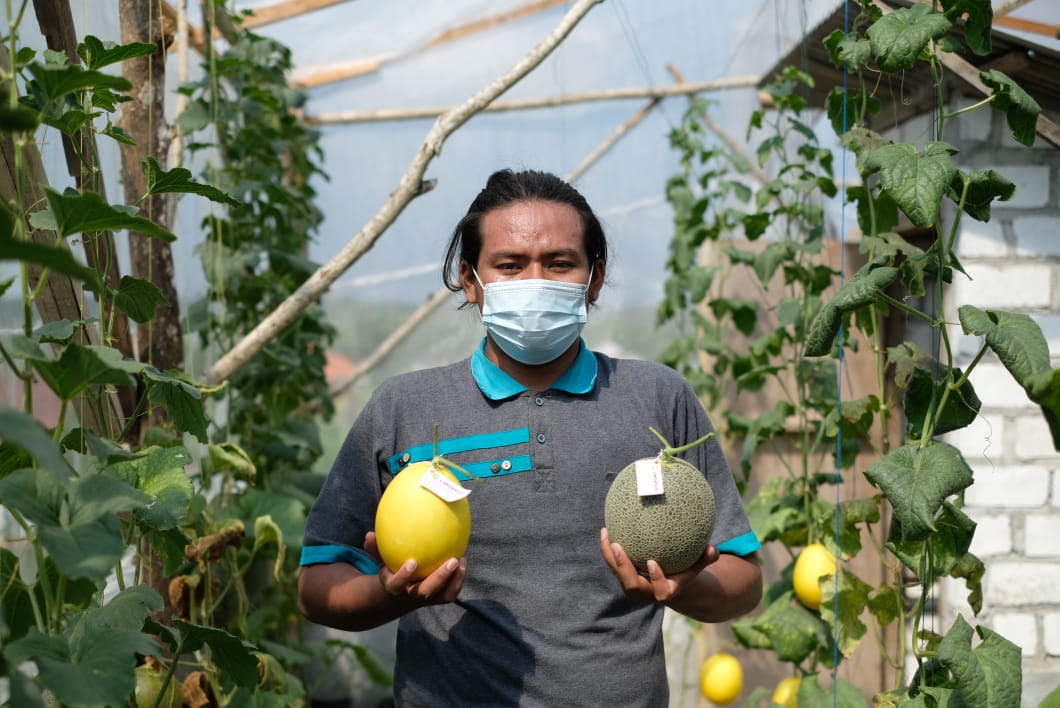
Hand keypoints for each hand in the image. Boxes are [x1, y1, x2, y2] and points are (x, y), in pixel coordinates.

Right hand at [364, 531, 466, 605]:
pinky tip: (463, 561)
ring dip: (454, 580)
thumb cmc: (389, 570)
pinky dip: (458, 579)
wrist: (397, 597)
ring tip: (461, 561)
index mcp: (394, 587)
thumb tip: (369, 534)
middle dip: (439, 578)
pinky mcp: (438, 598)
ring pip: (443, 595)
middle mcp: (411, 596)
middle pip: (425, 593)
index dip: (404, 576)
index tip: (412, 562)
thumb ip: (375, 549)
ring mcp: (427, 599)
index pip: (397, 585)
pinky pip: (451, 592)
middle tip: (451, 561)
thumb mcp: (379, 560)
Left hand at [600, 527, 718, 603]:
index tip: (652, 562)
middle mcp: (645, 593)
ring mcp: (632, 586)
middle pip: (631, 584)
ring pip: (617, 574)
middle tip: (617, 546)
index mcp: (664, 592)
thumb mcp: (696, 567)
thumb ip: (705, 559)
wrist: (668, 586)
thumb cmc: (684, 573)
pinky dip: (607, 550)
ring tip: (606, 534)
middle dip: (623, 567)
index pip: (659, 591)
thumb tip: (713, 549)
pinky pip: (613, 564)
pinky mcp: (623, 578)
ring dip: (609, 556)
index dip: (656, 579)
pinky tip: (606, 530)